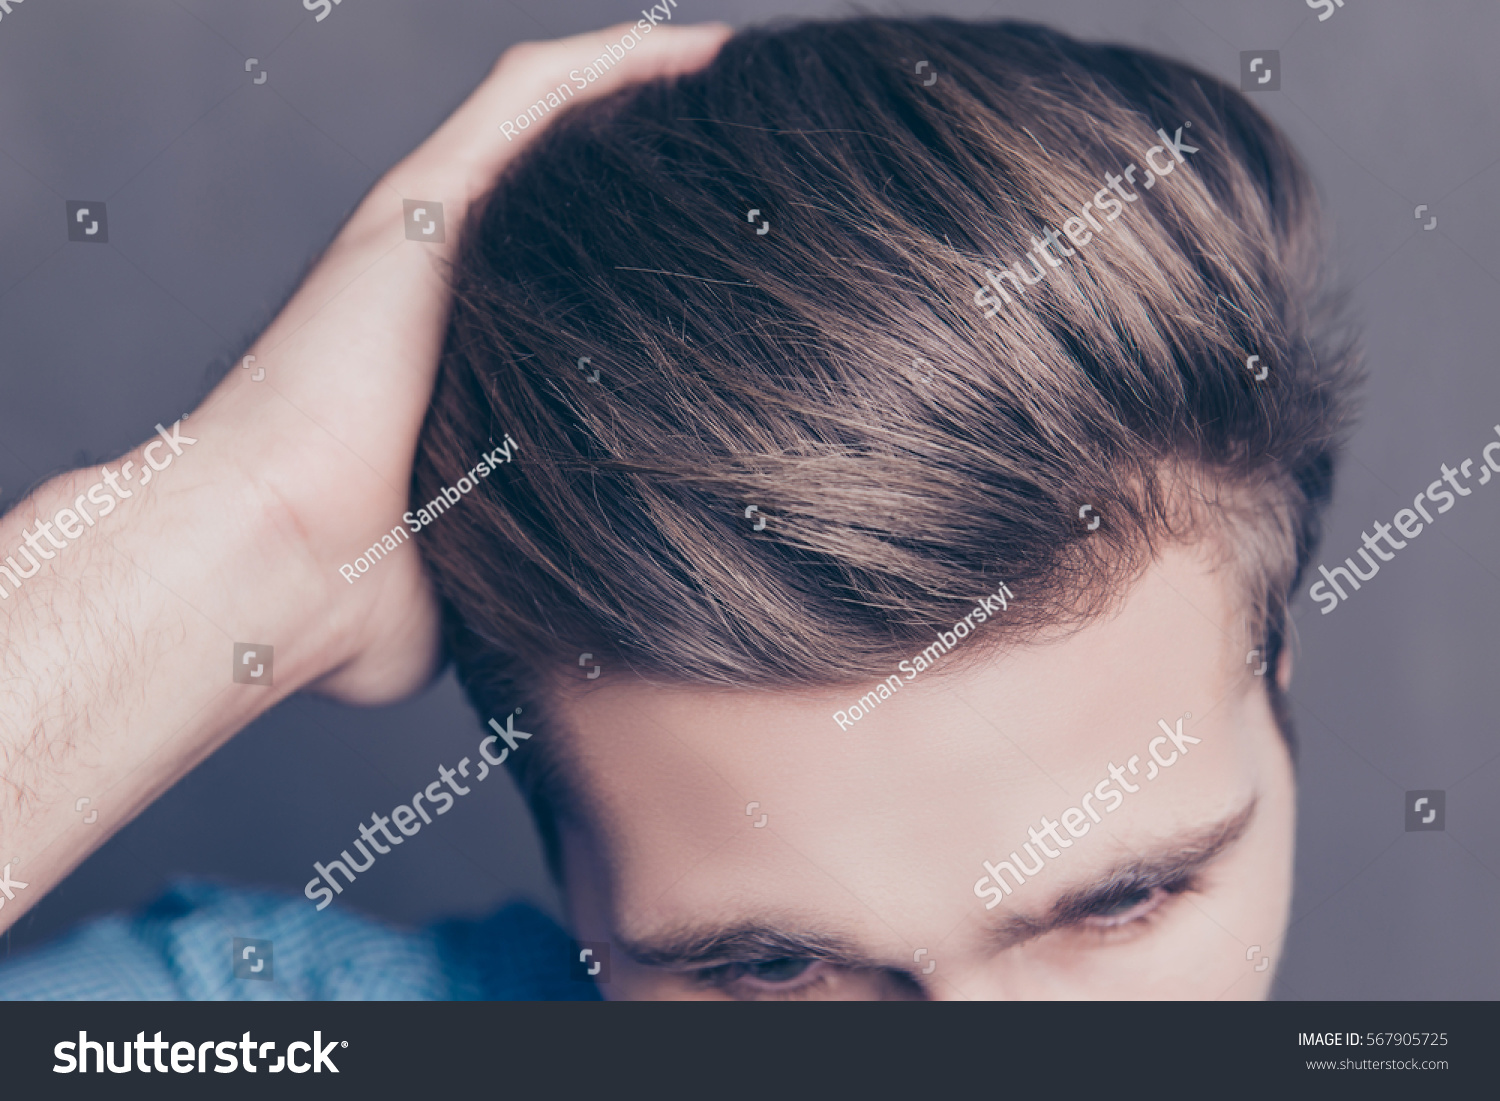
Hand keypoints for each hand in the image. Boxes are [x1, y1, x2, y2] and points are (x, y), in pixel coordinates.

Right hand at [188, 21, 732, 703]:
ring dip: (652, 106)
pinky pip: (531, 96)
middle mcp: (450, 285)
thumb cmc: (353, 599)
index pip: (575, 290)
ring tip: (751, 97)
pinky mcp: (422, 200)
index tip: (753, 287)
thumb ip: (526, 576)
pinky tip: (702, 59)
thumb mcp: (476, 586)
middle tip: (770, 177)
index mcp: (468, 367)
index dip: (659, 278)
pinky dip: (616, 68)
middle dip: (668, 183)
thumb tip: (578, 627)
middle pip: (576, 198)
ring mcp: (432, 234)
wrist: (273, 563)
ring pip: (557, 127)